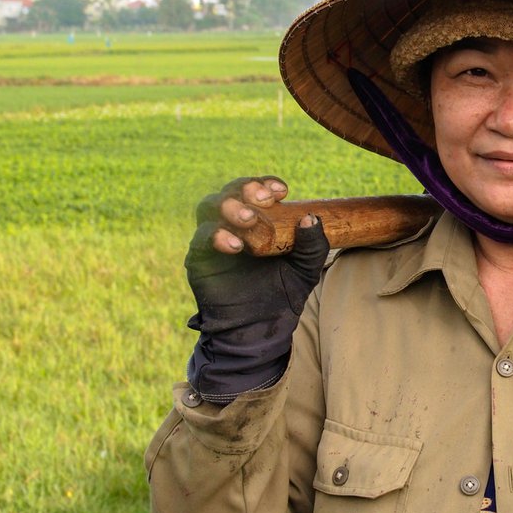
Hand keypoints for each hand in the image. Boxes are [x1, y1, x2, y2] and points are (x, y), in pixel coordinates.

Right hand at [184, 176, 329, 403]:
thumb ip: (312, 246)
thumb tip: (312, 219)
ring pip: (209, 207)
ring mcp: (212, 239)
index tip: (283, 191)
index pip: (255, 191)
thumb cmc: (282, 294)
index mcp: (257, 220)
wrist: (260, 328)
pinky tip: (235, 246)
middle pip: (230, 192)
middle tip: (264, 200)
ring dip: (230, 207)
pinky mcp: (199, 259)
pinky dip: (215, 235)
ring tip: (249, 220)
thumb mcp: (305, 270)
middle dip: (246, 189)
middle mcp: (232, 224)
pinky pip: (200, 238)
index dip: (265, 184)